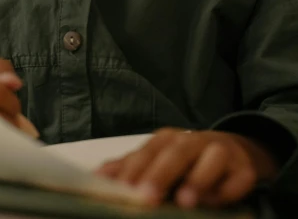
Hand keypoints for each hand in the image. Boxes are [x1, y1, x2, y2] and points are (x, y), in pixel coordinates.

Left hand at [96, 127, 278, 207]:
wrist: (234, 152)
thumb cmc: (188, 161)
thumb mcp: (159, 161)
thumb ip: (131, 168)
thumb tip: (99, 176)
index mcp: (168, 140)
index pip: (148, 151)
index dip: (134, 169)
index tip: (120, 188)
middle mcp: (193, 140)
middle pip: (175, 152)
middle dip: (159, 174)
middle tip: (145, 197)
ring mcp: (220, 152)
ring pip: (210, 159)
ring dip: (197, 180)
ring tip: (185, 200)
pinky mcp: (243, 168)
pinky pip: (237, 178)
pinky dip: (227, 190)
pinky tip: (217, 201)